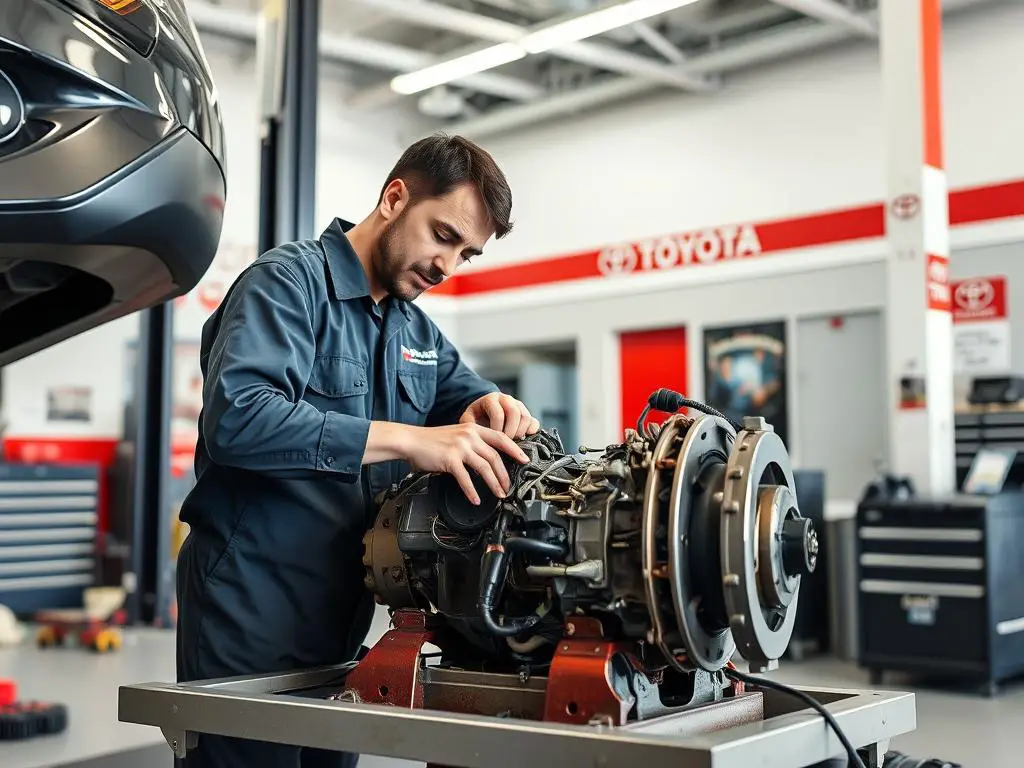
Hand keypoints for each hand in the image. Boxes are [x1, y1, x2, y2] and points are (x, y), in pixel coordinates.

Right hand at [397, 422, 529, 504]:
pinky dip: (472, 491)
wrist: (411, 440)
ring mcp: (460, 447)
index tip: (524, 460)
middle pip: (495, 457)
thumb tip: (487, 460)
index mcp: (473, 429)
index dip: (515, 450)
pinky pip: (466, 478)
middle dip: (505, 475)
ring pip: (485, 468)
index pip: (501, 438)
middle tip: (509, 487)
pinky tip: (475, 499)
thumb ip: (473, 443)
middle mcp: (469, 436)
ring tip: (499, 494)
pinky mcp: (450, 459)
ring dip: (494, 484)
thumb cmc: (431, 440)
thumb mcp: (456, 434)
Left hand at [459, 392, 540, 438]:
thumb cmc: (476, 417)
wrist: (484, 412)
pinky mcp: (527, 414)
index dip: (497, 429)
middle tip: (504, 443)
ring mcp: (518, 406)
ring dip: (520, 433)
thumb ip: (469, 424)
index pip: (498, 414)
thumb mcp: (468, 418)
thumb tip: (474, 436)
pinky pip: (534, 422)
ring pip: (526, 417)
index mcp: (491, 399)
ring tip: (511, 442)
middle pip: (514, 413)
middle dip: (510, 431)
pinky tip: (521, 439)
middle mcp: (507, 399)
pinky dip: (530, 432)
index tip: (493, 440)